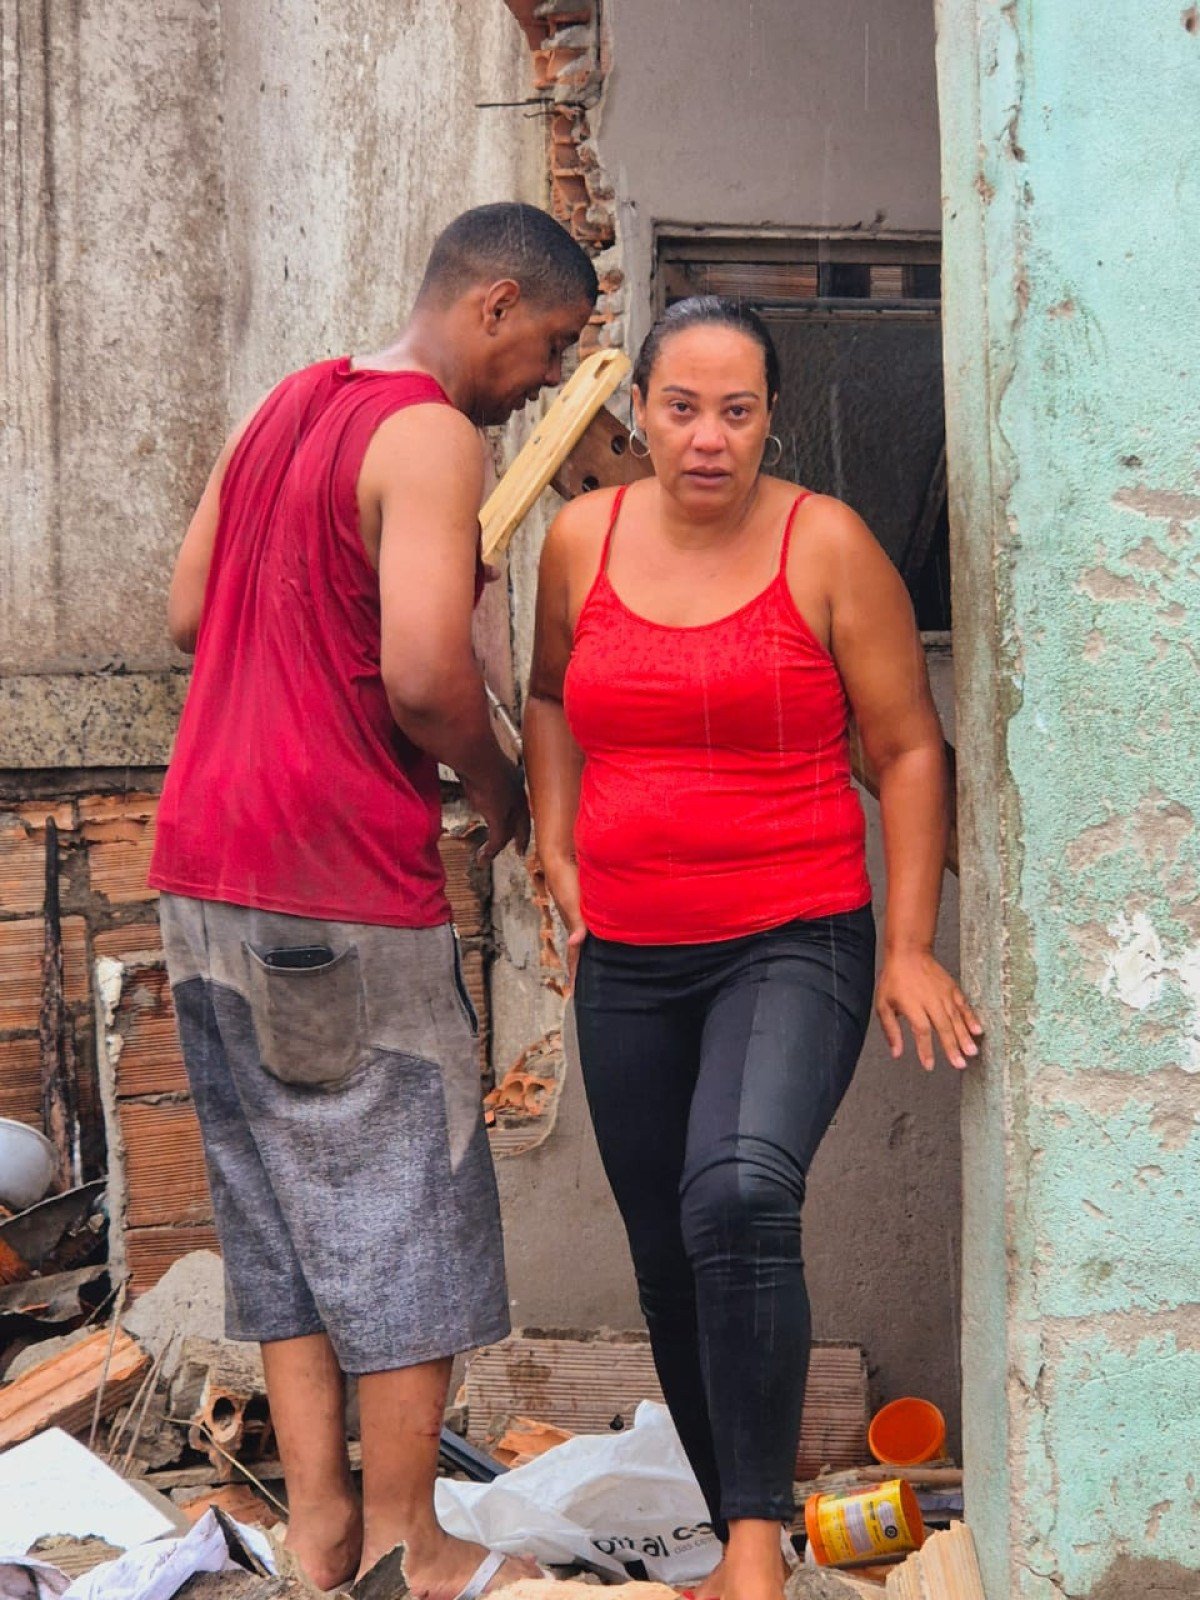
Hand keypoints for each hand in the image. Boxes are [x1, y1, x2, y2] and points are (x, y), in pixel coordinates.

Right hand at [465, 758, 530, 863]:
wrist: (477, 757)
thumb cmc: (475, 754)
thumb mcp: (481, 761)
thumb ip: (479, 768)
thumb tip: (465, 766)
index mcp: (515, 779)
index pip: (522, 804)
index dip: (522, 817)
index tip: (523, 829)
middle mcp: (517, 793)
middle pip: (521, 820)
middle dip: (520, 836)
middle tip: (521, 850)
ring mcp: (510, 806)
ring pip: (509, 831)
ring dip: (500, 845)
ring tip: (491, 856)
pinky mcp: (500, 816)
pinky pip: (497, 839)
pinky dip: (490, 850)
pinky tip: (483, 859)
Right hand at [541, 855, 587, 995]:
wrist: (561, 858)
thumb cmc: (566, 882)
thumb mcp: (573, 905)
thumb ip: (578, 925)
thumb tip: (575, 944)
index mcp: (573, 927)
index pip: (574, 955)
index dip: (575, 972)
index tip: (576, 990)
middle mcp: (578, 923)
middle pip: (581, 950)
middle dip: (584, 966)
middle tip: (590, 985)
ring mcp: (582, 914)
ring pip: (588, 937)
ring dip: (592, 950)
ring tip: (600, 963)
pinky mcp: (588, 904)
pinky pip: (594, 924)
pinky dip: (597, 933)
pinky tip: (606, 933)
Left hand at [875, 949, 982, 1070]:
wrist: (909, 953)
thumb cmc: (894, 980)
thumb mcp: (883, 1004)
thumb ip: (891, 1030)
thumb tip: (896, 1053)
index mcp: (912, 1005)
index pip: (921, 1031)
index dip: (926, 1050)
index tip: (929, 1066)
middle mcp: (930, 1001)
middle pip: (943, 1027)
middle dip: (952, 1047)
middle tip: (959, 1064)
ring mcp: (944, 994)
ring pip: (956, 1018)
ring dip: (964, 1036)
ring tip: (972, 1052)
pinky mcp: (952, 989)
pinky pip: (964, 1006)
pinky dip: (972, 1018)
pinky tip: (979, 1031)